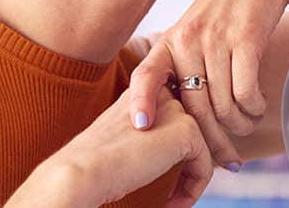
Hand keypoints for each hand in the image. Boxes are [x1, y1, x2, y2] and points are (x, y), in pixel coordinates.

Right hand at [8, 88, 212, 207]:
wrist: (83, 171)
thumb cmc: (92, 164)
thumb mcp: (124, 140)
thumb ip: (147, 136)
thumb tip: (171, 154)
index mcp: (140, 91)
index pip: (172, 119)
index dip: (175, 152)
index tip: (169, 181)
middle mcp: (159, 92)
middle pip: (190, 132)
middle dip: (189, 165)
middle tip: (176, 194)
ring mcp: (174, 108)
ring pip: (200, 148)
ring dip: (192, 180)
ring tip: (173, 202)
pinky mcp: (185, 129)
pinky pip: (205, 163)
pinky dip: (194, 188)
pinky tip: (173, 203)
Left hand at [128, 0, 288, 167]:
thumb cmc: (225, 10)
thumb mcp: (193, 31)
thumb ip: (184, 66)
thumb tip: (180, 117)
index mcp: (171, 41)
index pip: (146, 74)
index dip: (140, 101)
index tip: (141, 127)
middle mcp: (188, 40)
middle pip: (194, 107)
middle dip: (211, 140)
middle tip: (227, 160)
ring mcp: (216, 40)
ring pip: (223, 104)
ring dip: (239, 124)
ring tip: (247, 125)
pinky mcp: (246, 40)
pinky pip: (245, 91)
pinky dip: (253, 107)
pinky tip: (257, 106)